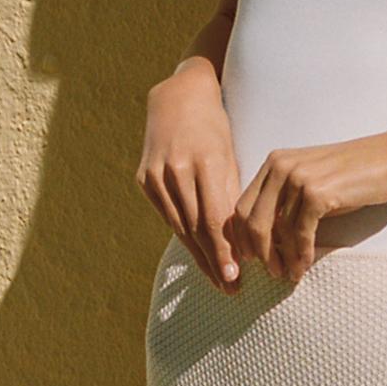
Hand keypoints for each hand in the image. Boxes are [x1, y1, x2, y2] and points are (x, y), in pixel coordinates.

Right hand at [139, 67, 243, 291]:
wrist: (177, 98)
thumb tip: (242, 239)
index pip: (214, 218)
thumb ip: (232, 195)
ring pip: (179, 227)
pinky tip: (198, 254)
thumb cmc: (215, 127)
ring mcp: (155, 175)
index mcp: (203, 162)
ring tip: (217, 279)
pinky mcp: (144, 179)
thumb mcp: (230, 155)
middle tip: (230, 288)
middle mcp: (175, 170)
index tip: (236, 276)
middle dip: (214, 261)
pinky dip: (184, 236)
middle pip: (195, 228)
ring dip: (199, 256)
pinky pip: (168, 215)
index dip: (224, 250)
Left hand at [229, 129, 386, 283]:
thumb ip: (286, 203)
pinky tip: (305, 265)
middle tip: (271, 273)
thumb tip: (266, 243)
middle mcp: (280, 166)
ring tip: (291, 274)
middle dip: (258, 252)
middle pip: (251, 220)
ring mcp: (298, 177)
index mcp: (274, 162)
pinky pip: (300, 233)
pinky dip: (301, 254)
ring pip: (275, 229)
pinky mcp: (317, 192)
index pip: (243, 206)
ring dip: (282, 258)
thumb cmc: (355, 176)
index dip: (243, 238)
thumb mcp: (312, 184)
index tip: (251, 261)